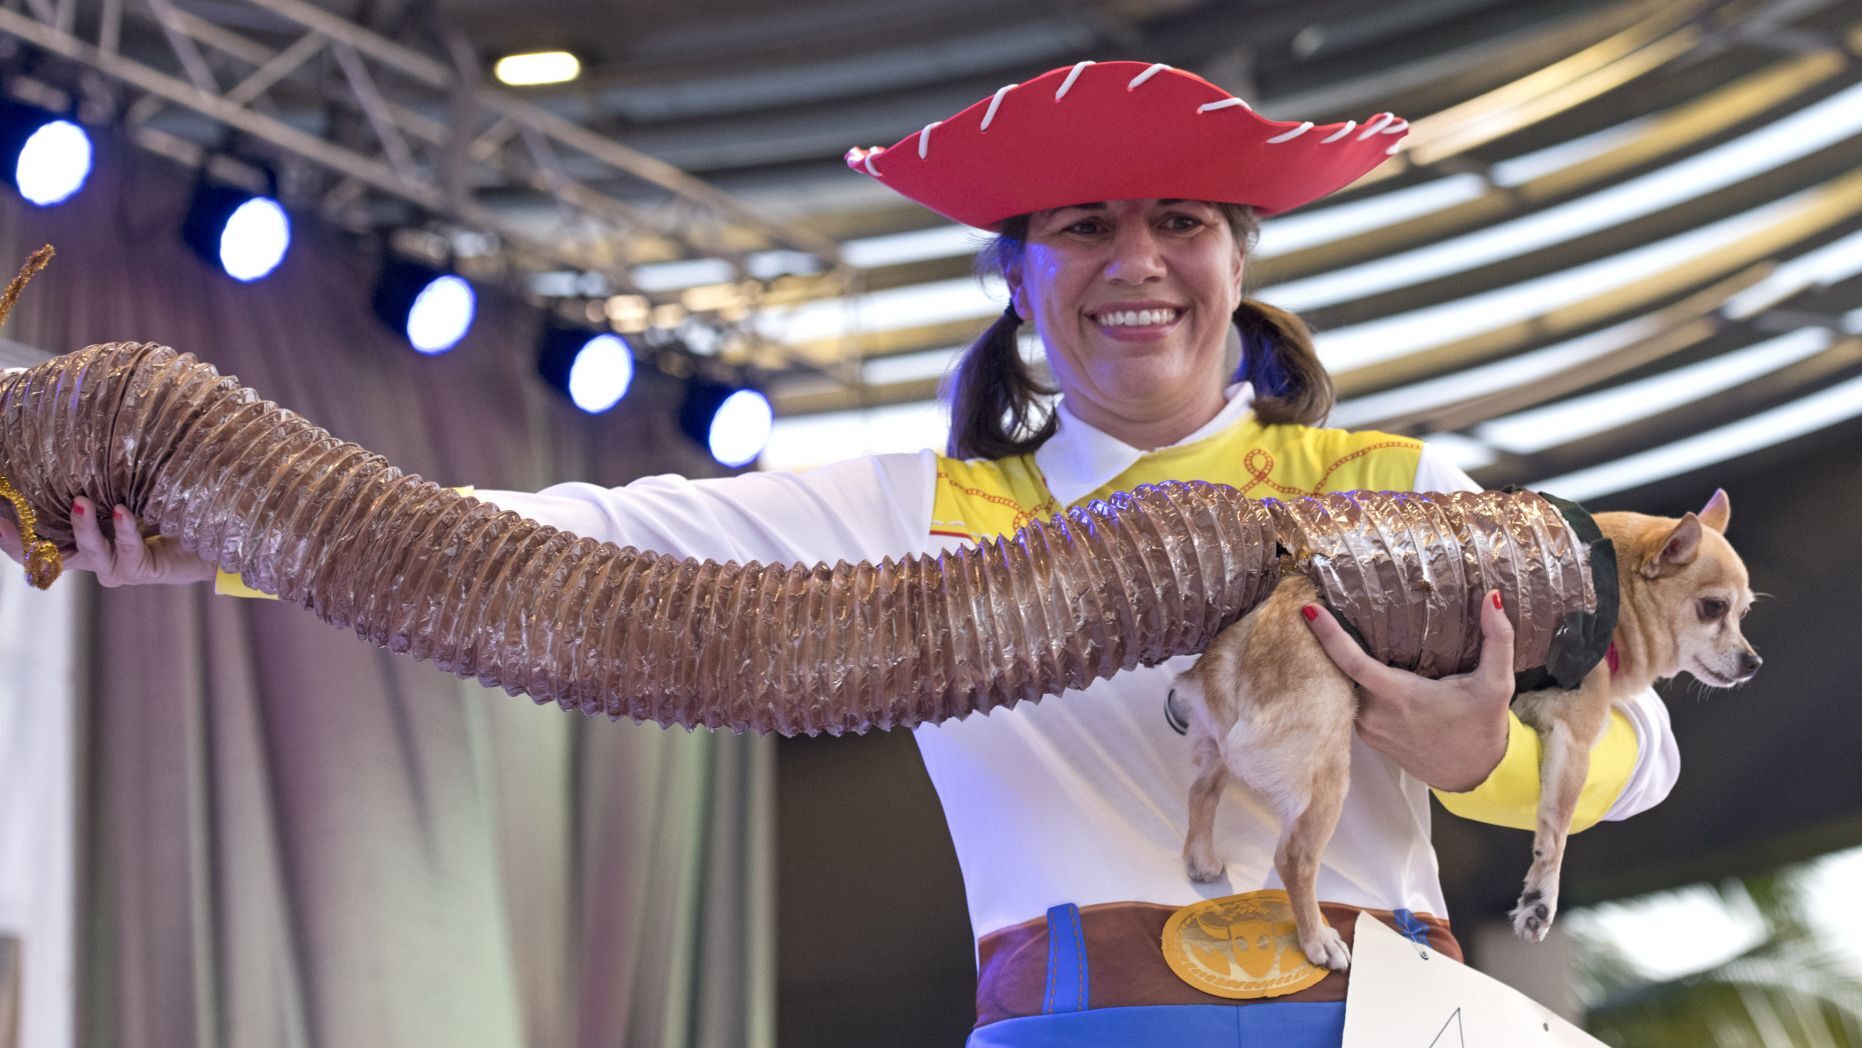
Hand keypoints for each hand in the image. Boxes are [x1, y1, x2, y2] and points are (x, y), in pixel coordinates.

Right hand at [0, 497, 215, 586]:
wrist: (203, 539)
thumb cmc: (159, 512)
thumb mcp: (121, 493)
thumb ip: (98, 483)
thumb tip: (72, 443)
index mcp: (78, 543)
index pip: (32, 543)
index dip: (8, 535)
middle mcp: (90, 558)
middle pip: (45, 554)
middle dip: (23, 537)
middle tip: (6, 516)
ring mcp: (114, 568)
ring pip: (88, 551)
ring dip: (82, 526)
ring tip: (80, 501)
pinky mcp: (139, 571)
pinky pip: (128, 550)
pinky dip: (124, 530)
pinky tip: (121, 511)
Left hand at [1304, 589, 1514, 791]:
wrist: (1473, 776)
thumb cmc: (1482, 729)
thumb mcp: (1497, 684)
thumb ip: (1497, 639)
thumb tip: (1493, 597)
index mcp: (1398, 696)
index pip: (1351, 661)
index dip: (1327, 634)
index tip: (1308, 609)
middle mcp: (1374, 714)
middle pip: (1338, 672)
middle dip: (1324, 642)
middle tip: (1314, 605)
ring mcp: (1368, 728)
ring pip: (1343, 688)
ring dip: (1337, 663)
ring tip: (1330, 629)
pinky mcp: (1368, 737)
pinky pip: (1350, 703)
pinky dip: (1349, 683)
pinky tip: (1351, 664)